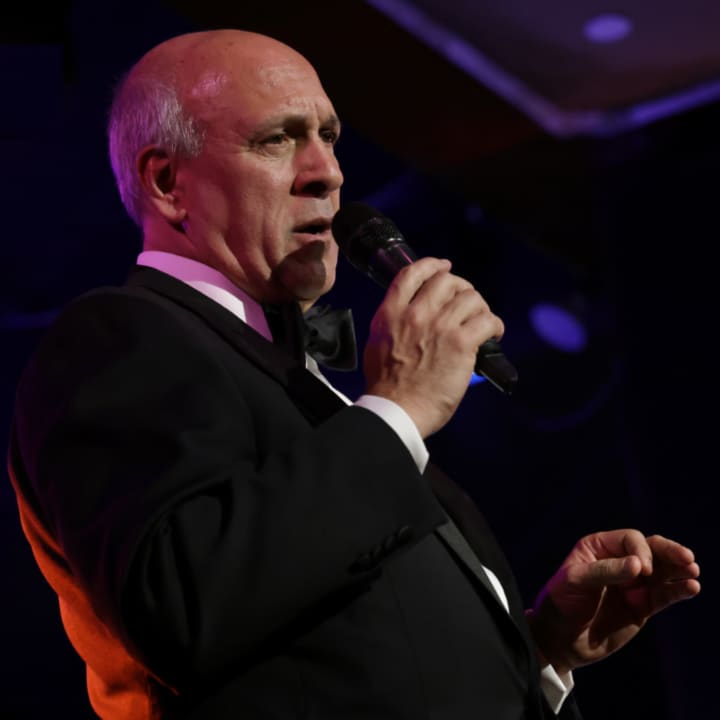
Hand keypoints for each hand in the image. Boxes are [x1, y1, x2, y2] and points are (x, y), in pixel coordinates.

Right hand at [363, 257, 503, 436]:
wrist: (396, 410)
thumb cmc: (387, 386)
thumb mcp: (377, 343)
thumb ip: (393, 324)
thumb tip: (409, 317)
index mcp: (391, 313)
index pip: (412, 274)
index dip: (432, 265)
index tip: (444, 267)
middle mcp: (415, 314)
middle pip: (446, 280)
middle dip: (461, 288)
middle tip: (467, 303)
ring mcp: (439, 327)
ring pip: (471, 297)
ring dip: (480, 307)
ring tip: (482, 322)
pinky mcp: (460, 344)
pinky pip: (487, 320)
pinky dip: (495, 325)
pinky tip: (494, 335)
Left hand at [526, 529, 700, 674]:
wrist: (559, 640)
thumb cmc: (561, 603)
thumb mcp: (576, 581)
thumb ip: (606, 572)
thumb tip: (639, 565)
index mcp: (598, 547)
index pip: (630, 540)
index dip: (640, 551)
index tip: (640, 570)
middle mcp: (618, 562)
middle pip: (651, 549)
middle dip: (669, 551)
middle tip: (687, 558)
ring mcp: (632, 584)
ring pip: (662, 571)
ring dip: (679, 568)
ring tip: (692, 570)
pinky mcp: (641, 606)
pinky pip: (664, 595)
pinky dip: (678, 590)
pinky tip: (691, 587)